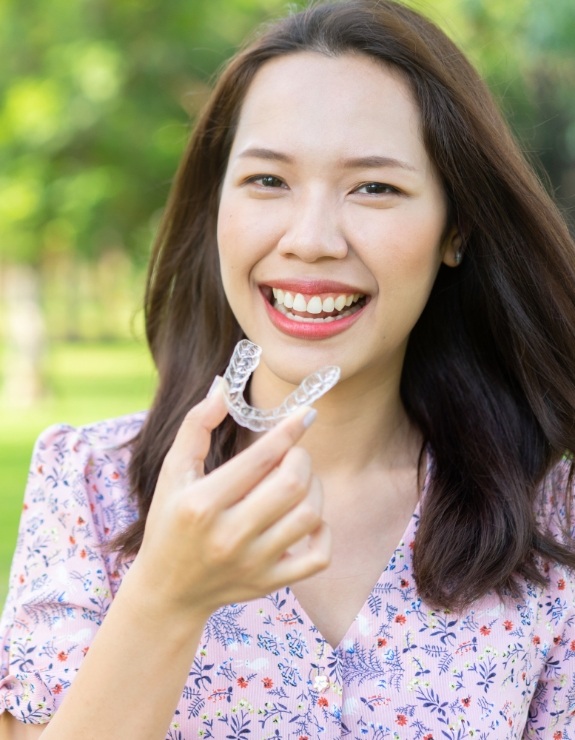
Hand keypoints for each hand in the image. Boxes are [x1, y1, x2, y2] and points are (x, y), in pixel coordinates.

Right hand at [128, 378, 330, 620]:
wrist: (168, 591)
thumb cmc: (169, 522)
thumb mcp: (172, 472)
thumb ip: (195, 426)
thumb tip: (223, 387)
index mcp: (202, 504)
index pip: (259, 459)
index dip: (288, 430)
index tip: (306, 413)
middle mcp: (228, 536)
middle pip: (292, 485)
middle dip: (301, 458)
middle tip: (293, 454)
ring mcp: (252, 563)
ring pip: (309, 515)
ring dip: (314, 489)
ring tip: (298, 482)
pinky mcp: (269, 583)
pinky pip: (318, 556)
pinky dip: (322, 531)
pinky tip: (308, 519)